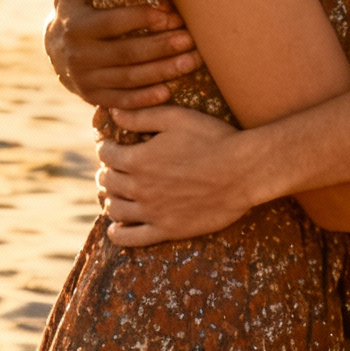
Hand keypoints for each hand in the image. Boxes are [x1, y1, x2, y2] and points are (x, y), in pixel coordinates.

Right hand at [45, 0, 198, 108]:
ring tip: (191, 61)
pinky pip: (122, 100)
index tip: (170, 14)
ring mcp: (85, 80)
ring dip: (163, 71)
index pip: (114, 23)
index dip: (142, 19)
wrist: (53, 51)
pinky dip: (144, 99)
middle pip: (127, 53)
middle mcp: (79, 56)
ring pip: (130, 78)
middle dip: (161, 46)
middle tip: (190, 39)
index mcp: (77, 27)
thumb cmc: (74, 14)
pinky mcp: (92, 97)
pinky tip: (168, 91)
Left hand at [97, 105, 258, 245]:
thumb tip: (113, 113)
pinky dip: (118, 233)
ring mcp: (152, 212)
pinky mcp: (167, 230)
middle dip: (107, 172)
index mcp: (138, 159)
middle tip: (113, 168)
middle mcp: (139, 187)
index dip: (106, 147)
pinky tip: (117, 228)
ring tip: (116, 194)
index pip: (106, 154)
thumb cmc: (213, 138)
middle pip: (108, 181)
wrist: (243, 171)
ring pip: (115, 209)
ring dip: (110, 199)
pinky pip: (131, 238)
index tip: (110, 146)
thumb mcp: (176, 117)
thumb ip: (141, 116)